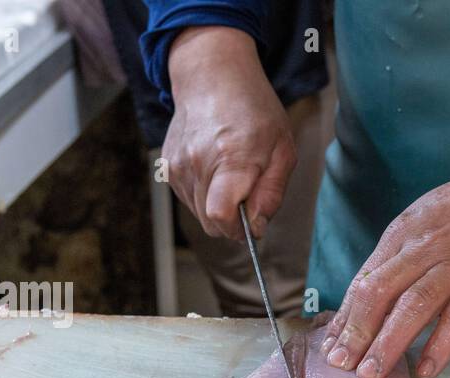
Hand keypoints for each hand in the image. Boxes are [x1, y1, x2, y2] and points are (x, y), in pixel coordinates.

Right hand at [163, 27, 294, 238]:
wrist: (212, 76)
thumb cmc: (254, 110)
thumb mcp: (283, 149)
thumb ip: (272, 193)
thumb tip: (257, 227)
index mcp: (231, 159)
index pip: (221, 216)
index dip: (237, 229)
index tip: (252, 221)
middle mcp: (197, 163)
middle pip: (210, 223)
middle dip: (232, 220)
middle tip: (248, 192)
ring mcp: (177, 165)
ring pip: (199, 214)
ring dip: (218, 206)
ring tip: (231, 173)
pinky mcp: (167, 165)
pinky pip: (189, 198)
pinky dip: (204, 194)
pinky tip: (215, 168)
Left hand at [321, 82, 449, 377]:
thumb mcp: (430, 218)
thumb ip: (402, 254)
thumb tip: (372, 294)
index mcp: (406, 231)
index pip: (365, 279)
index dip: (345, 316)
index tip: (330, 345)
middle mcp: (426, 246)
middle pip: (380, 292)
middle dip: (355, 333)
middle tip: (340, 366)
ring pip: (414, 305)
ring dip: (388, 342)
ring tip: (371, 373)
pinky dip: (440, 344)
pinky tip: (425, 367)